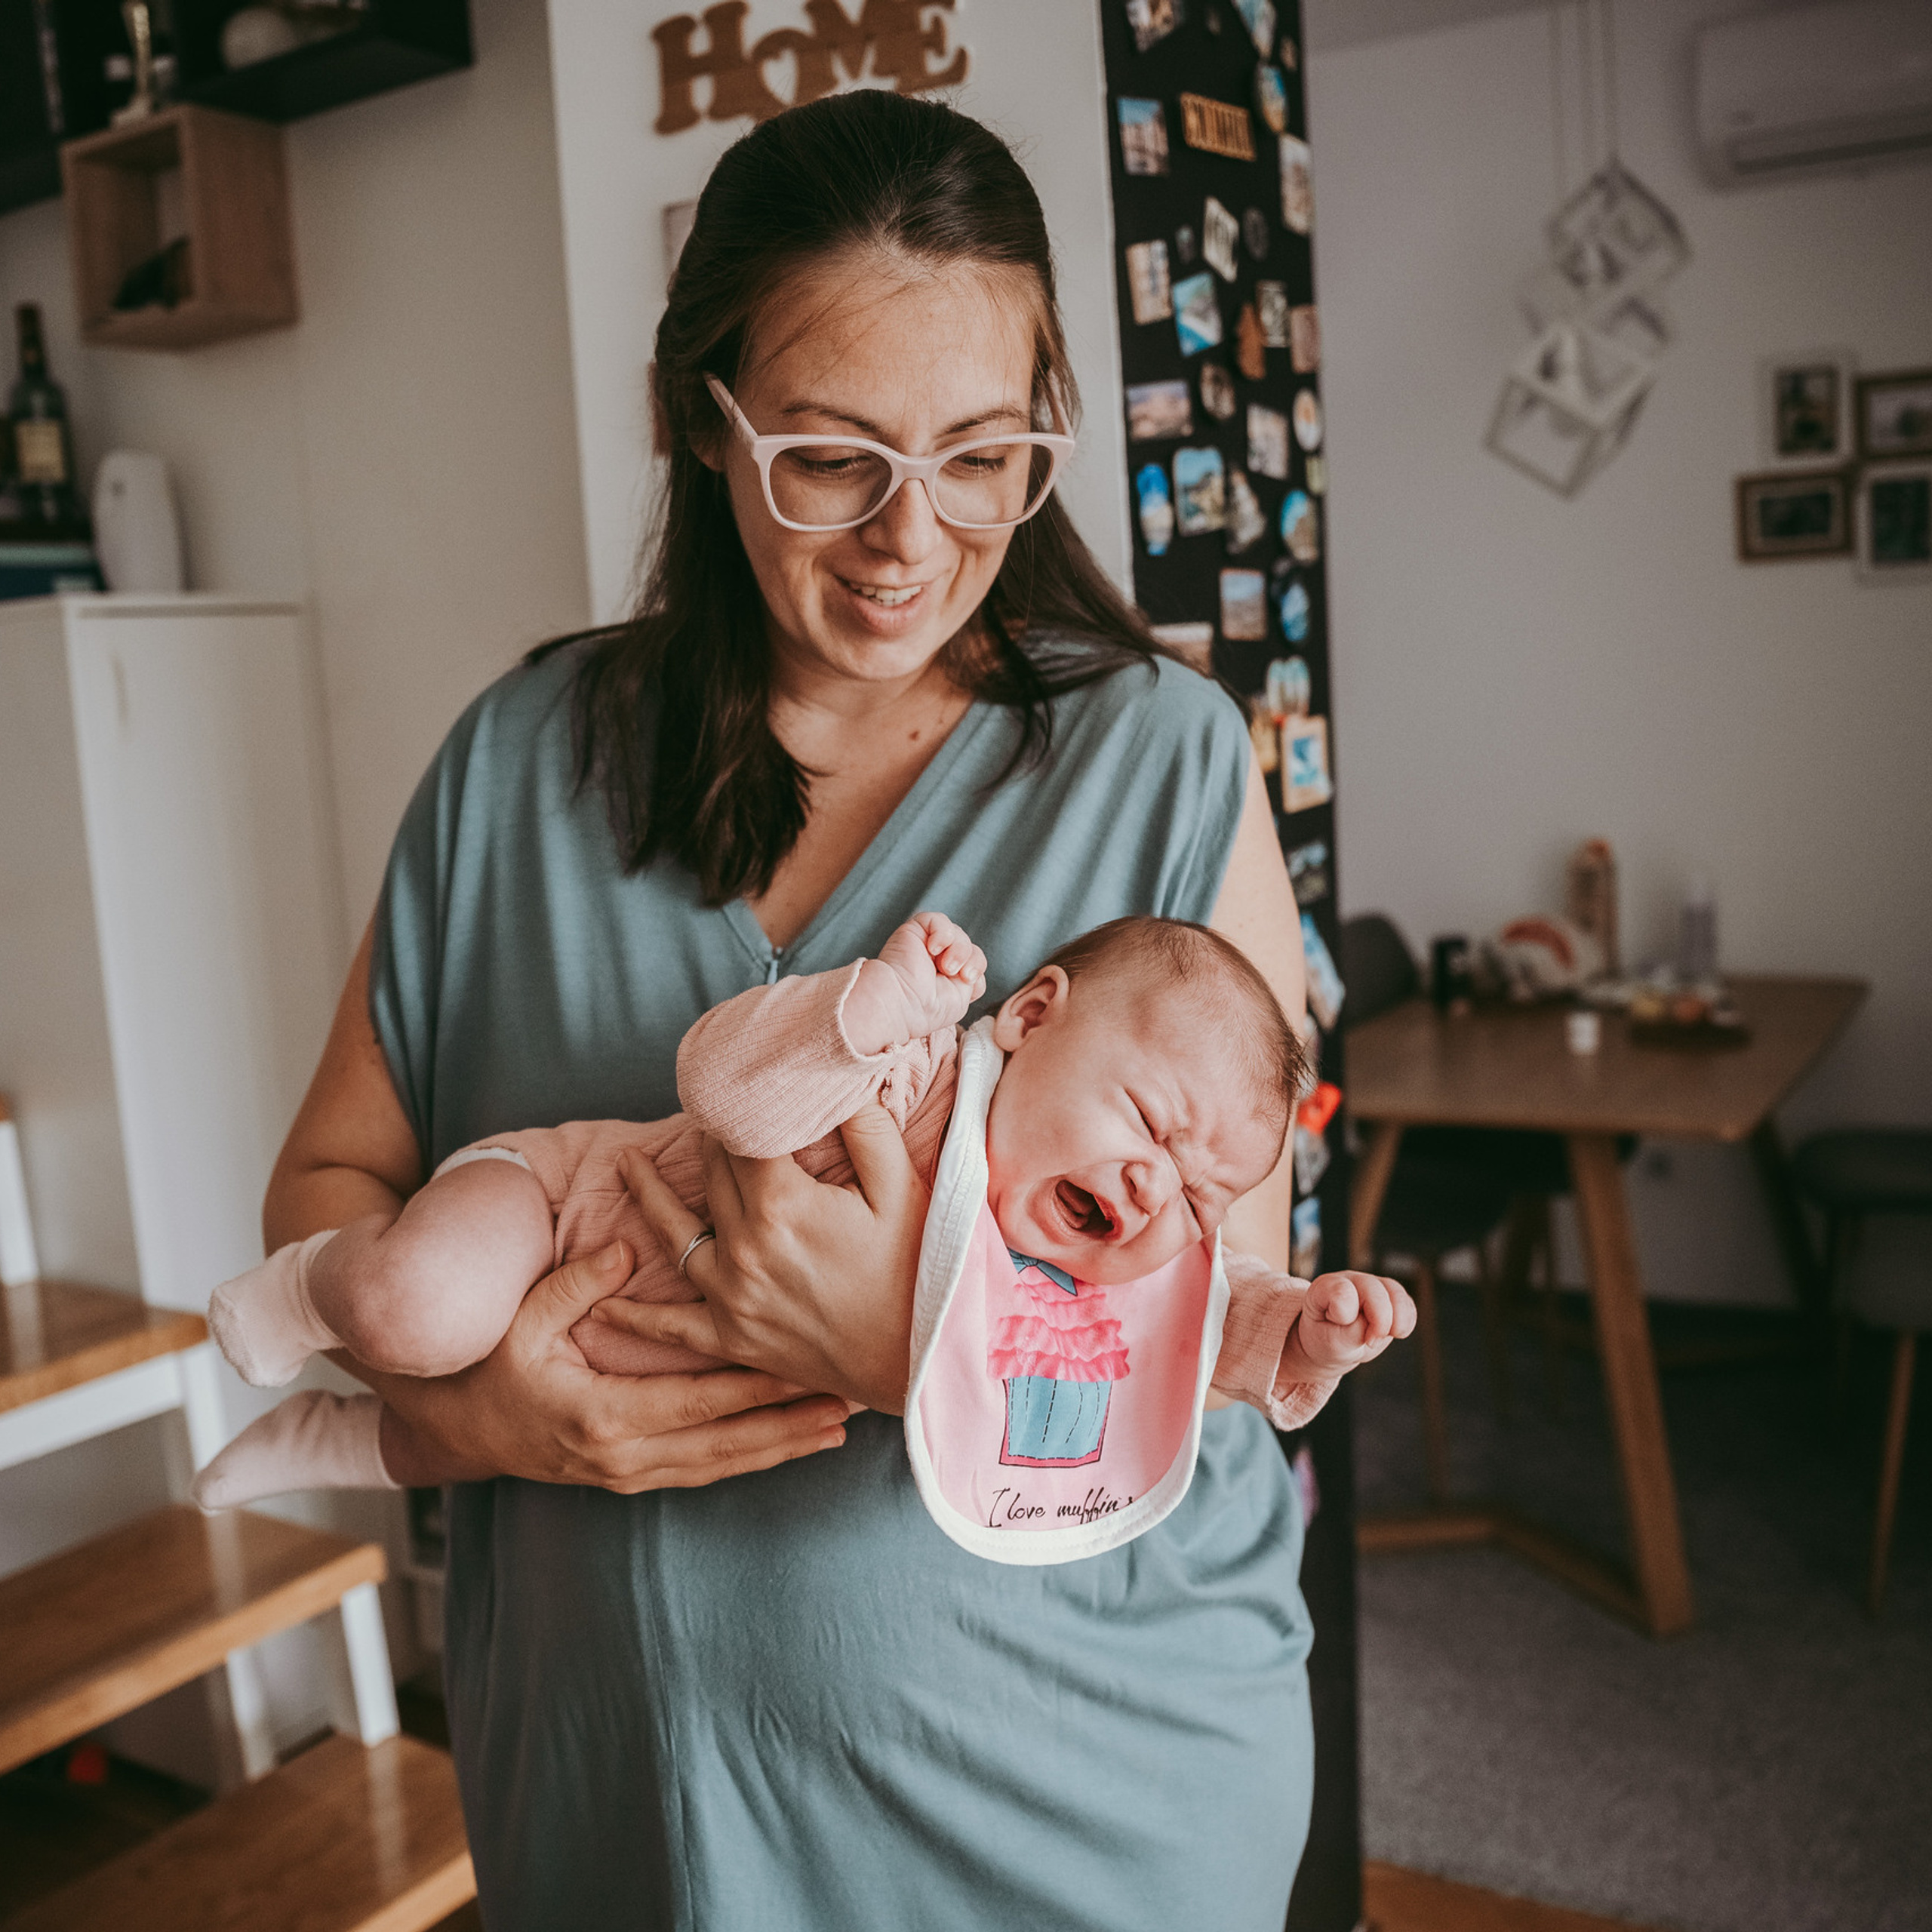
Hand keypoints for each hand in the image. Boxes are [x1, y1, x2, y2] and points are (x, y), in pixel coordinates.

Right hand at [333, 1238, 851, 1491]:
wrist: (453, 1429)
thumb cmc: (487, 1365)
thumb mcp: (522, 1318)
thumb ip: (577, 1284)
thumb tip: (628, 1253)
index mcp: (603, 1415)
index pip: (699, 1401)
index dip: (757, 1387)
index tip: (807, 1364)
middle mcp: (623, 1456)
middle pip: (725, 1443)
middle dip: (790, 1424)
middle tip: (848, 1402)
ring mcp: (629, 1473)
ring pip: (722, 1465)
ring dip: (782, 1447)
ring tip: (839, 1428)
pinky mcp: (632, 1477)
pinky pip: (705, 1471)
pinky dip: (751, 1459)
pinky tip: (790, 1445)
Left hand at [615, 1102, 925, 1412]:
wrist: (921, 1362)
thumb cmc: (919, 1272)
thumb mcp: (902, 1188)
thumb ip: (865, 1125)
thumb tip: (839, 1075)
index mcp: (783, 1204)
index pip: (741, 1137)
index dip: (738, 1107)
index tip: (733, 1081)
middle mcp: (745, 1248)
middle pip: (712, 1176)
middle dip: (707, 1140)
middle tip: (701, 1110)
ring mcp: (732, 1296)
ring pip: (675, 1233)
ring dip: (648, 1195)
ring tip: (626, 1164)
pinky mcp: (732, 1337)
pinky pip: (670, 1323)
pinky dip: (634, 1313)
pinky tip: (603, 1299)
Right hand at [844, 911, 986, 1053]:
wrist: (901, 1001)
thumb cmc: (926, 1007)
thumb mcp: (961, 997)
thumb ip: (971, 979)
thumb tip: (970, 965)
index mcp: (947, 977)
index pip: (975, 964)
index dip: (976, 971)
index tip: (967, 983)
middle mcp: (937, 959)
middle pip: (971, 948)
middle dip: (972, 961)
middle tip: (959, 975)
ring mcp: (927, 944)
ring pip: (959, 934)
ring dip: (959, 950)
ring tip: (946, 967)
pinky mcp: (915, 930)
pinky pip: (939, 920)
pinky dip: (943, 933)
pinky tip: (933, 949)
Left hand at [1288, 1269, 1415, 1375]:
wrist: (1332, 1343)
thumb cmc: (1326, 1339)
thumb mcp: (1329, 1343)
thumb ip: (1350, 1333)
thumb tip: (1378, 1325)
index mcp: (1325, 1288)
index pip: (1340, 1291)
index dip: (1346, 1314)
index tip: (1340, 1328)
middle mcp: (1350, 1280)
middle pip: (1374, 1290)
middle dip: (1379, 1321)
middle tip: (1370, 1343)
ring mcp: (1372, 1286)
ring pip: (1395, 1293)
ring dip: (1397, 1321)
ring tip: (1387, 1337)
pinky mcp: (1390, 1296)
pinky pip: (1407, 1303)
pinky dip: (1407, 1322)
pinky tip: (1396, 1333)